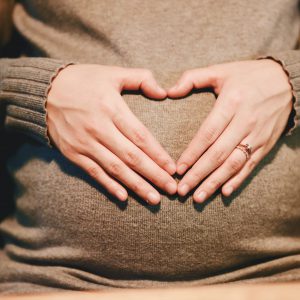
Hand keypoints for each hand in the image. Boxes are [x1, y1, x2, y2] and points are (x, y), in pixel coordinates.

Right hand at [47, 64, 176, 204]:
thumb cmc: (83, 81)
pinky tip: (124, 197)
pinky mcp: (73, 153)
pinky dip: (109, 185)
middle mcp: (98, 128)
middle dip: (154, 175)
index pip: (140, 136)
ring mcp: (84, 143)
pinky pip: (94, 173)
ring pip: (115, 169)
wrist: (44, 91)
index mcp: (111, 107)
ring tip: (154, 199)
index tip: (173, 169)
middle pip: (131, 157)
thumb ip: (141, 78)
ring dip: (136, 185)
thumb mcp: (112, 73)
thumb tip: (163, 92)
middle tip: (172, 190)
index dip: (158, 155)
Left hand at [167, 59, 293, 202]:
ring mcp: (258, 135)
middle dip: (198, 174)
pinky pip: (251, 165)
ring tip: (198, 197)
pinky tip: (224, 192)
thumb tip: (168, 91)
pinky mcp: (267, 144)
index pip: (208, 133)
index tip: (178, 169)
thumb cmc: (249, 76)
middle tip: (182, 190)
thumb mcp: (221, 70)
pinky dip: (238, 180)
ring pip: (234, 164)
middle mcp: (245, 122)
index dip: (192, 153)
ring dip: (215, 182)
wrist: (288, 81)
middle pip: (218, 154)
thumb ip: (192, 78)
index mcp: (232, 103)